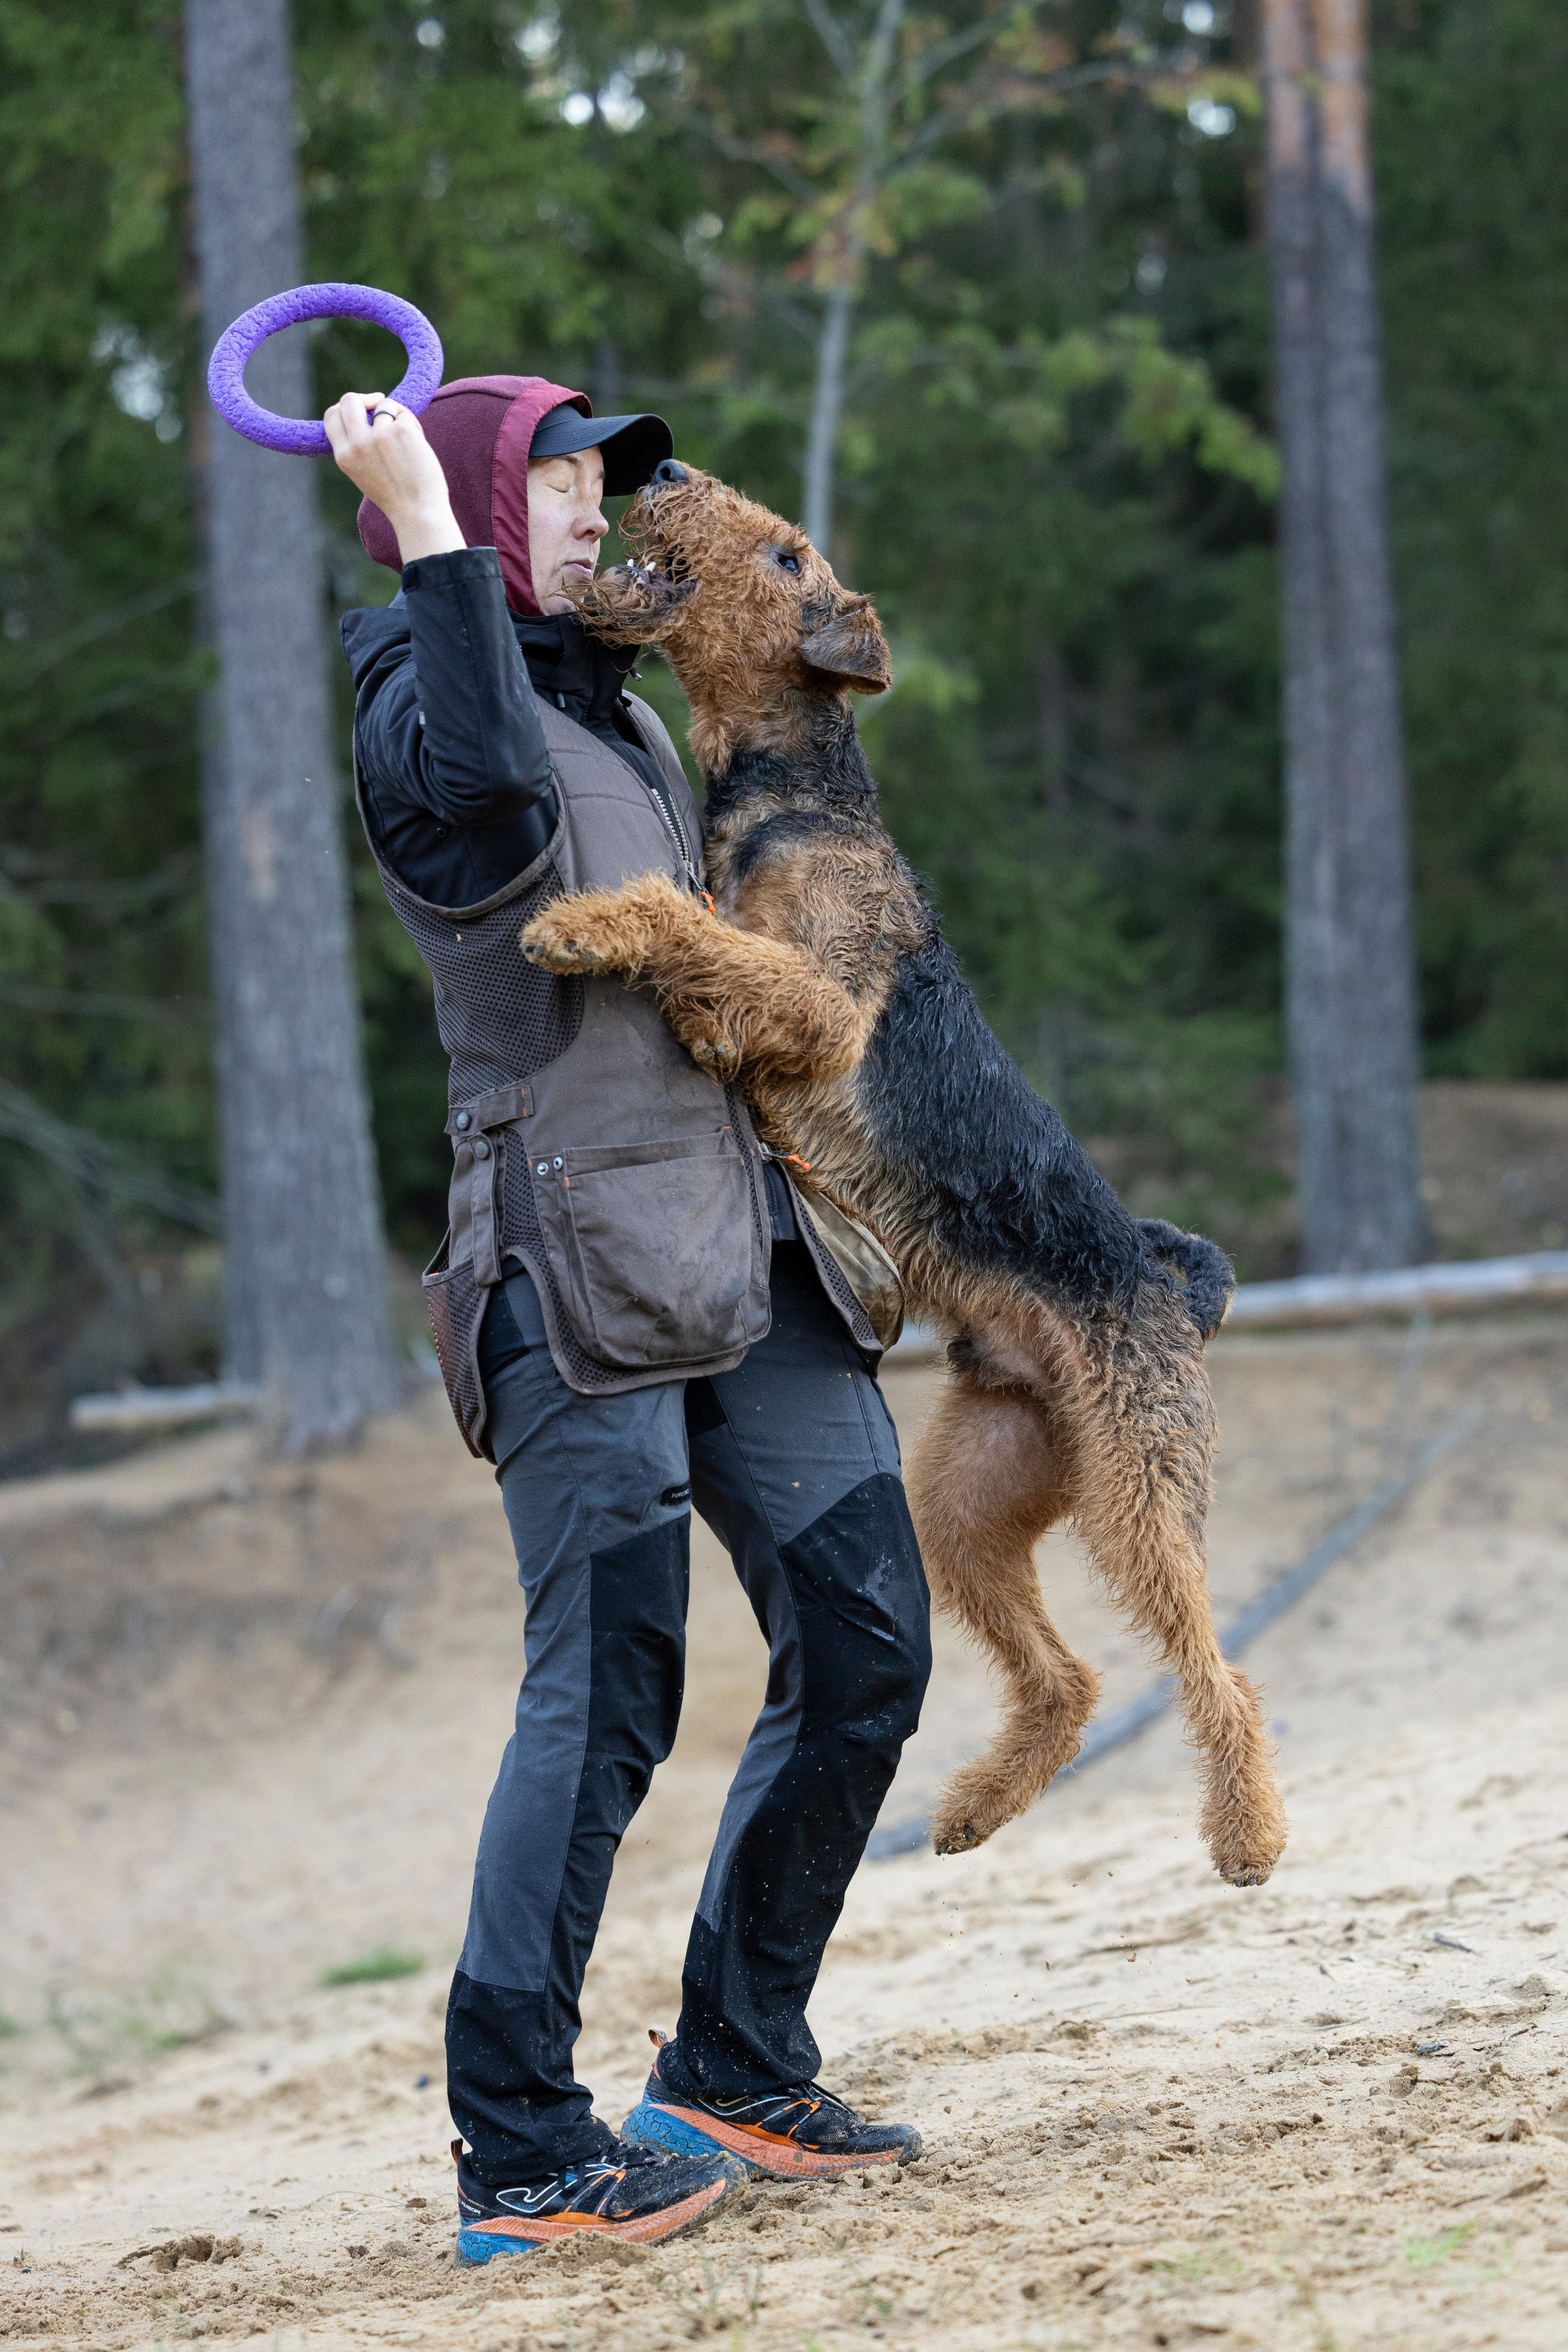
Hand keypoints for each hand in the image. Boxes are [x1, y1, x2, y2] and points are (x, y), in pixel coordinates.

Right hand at [323, 391, 464, 562]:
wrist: (418, 512)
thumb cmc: (395, 496)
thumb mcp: (363, 472)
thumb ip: (357, 446)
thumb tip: (365, 414)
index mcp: (344, 456)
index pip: (332, 416)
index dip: (344, 407)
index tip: (360, 408)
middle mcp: (357, 444)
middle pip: (350, 400)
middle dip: (365, 398)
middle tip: (379, 402)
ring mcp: (379, 436)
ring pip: (384, 405)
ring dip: (396, 416)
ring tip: (407, 440)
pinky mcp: (401, 431)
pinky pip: (404, 413)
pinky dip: (412, 424)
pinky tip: (418, 446)